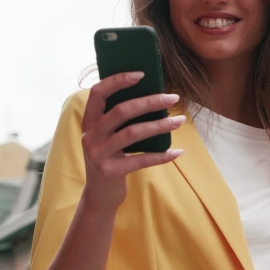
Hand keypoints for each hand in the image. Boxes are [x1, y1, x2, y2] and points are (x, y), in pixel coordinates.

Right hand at [80, 71, 184, 213]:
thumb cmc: (112, 158)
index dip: (117, 80)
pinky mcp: (110, 171)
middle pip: (121, 111)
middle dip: (150, 102)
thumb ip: (121, 119)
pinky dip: (161, 155)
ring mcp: (98, 154)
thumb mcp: (110, 136)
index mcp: (89, 121)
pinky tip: (178, 152)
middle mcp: (90, 135)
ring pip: (133, 133)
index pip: (98, 93)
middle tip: (172, 97)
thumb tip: (154, 96)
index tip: (142, 73)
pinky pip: (141, 160)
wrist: (100, 195)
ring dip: (160, 125)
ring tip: (180, 120)